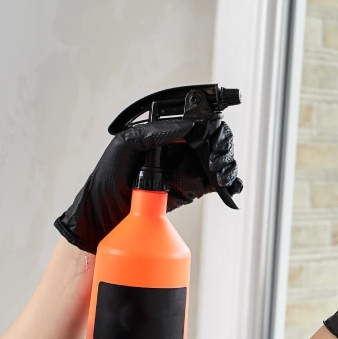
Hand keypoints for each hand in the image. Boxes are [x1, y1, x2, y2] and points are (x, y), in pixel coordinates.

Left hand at [55, 117, 242, 253]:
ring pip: (220, 160)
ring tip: (220, 176)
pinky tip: (230, 186)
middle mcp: (180, 149)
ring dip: (228, 165)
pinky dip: (231, 183)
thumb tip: (186, 125)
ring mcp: (188, 169)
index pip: (198, 122)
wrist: (106, 216)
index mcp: (166, 134)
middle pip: (214, 140)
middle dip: (222, 147)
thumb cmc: (108, 179)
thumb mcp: (126, 145)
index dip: (210, 126)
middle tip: (215, 159)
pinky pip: (217, 183)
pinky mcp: (193, 189)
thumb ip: (154, 132)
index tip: (210, 136)